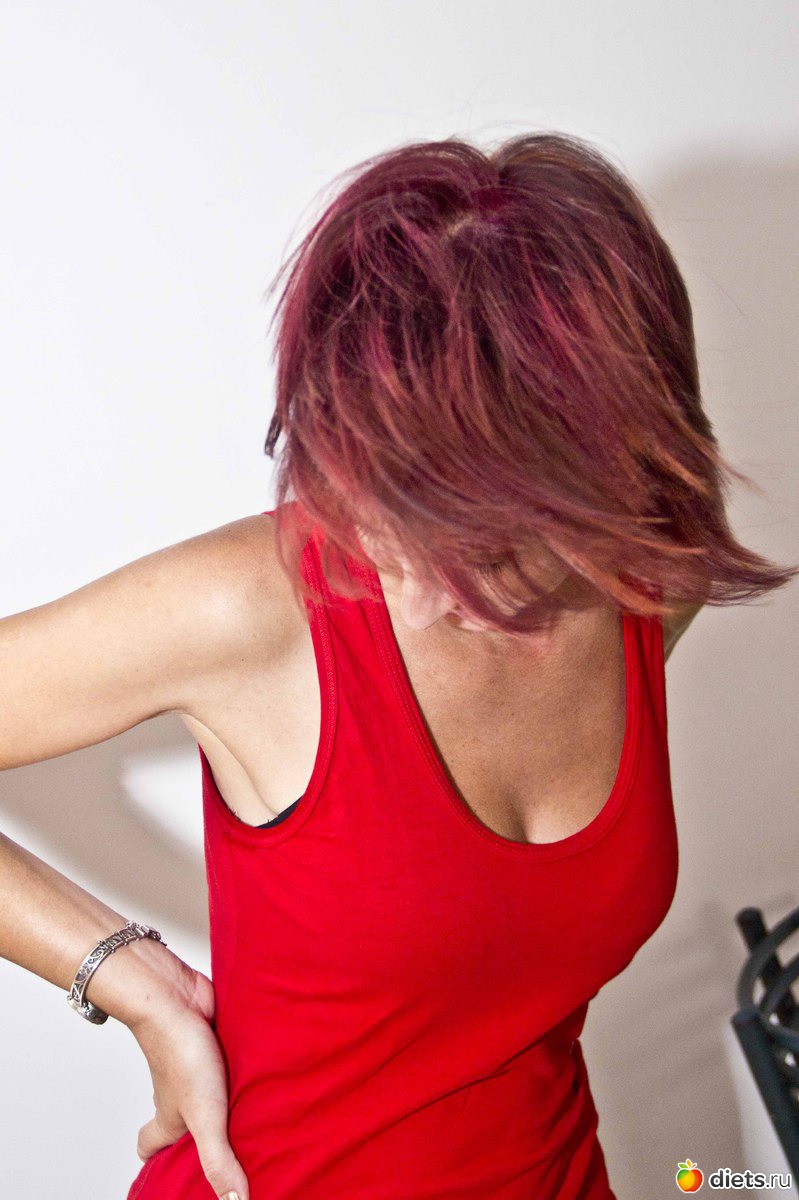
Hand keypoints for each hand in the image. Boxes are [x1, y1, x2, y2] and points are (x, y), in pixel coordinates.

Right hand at [129, 968, 248, 1199]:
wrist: (176, 995)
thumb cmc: (180, 1053)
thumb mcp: (203, 1115)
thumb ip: (218, 1158)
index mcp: (168, 1116)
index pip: (150, 1146)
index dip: (155, 1162)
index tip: (167, 1176)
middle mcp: (179, 1091)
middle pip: (179, 1118)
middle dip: (196, 1132)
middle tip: (223, 1145)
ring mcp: (196, 1064)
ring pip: (205, 1087)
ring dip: (224, 1096)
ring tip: (254, 1110)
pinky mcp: (214, 1039)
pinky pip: (224, 1057)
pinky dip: (238, 1062)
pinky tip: (263, 1067)